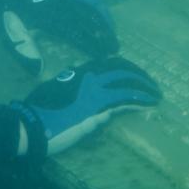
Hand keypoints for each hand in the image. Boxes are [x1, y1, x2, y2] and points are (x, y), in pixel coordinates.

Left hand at [0, 0, 118, 74]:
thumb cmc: (9, 13)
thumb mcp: (10, 34)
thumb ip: (24, 52)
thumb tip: (40, 70)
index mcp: (45, 15)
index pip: (74, 32)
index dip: (90, 44)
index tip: (102, 56)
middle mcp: (60, 3)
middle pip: (87, 20)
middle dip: (102, 36)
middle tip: (114, 51)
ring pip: (91, 8)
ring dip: (104, 23)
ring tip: (113, 39)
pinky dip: (99, 8)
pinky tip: (106, 19)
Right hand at [12, 57, 160, 157]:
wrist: (32, 124)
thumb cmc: (39, 109)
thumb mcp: (55, 90)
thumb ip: (70, 86)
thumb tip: (80, 84)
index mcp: (79, 72)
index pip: (109, 63)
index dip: (125, 67)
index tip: (134, 74)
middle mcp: (89, 77)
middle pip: (122, 70)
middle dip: (139, 76)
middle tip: (151, 84)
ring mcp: (94, 92)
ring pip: (127, 84)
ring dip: (144, 89)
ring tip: (156, 95)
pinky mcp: (98, 110)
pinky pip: (124, 102)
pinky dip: (139, 101)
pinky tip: (148, 104)